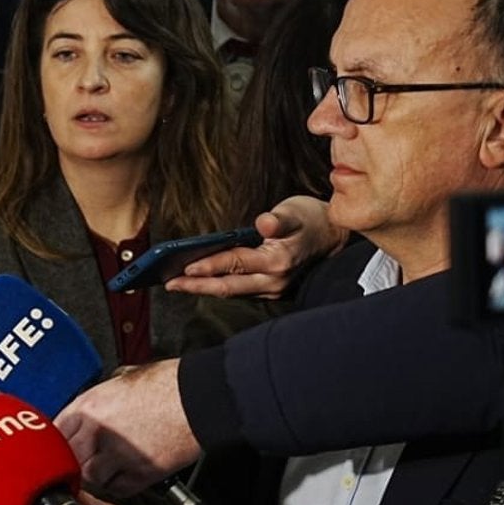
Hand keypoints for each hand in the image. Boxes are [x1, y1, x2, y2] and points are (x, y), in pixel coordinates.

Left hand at [55, 360, 197, 497]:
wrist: (199, 396)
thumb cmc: (167, 384)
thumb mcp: (119, 383)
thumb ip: (98, 403)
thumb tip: (88, 414)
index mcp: (89, 406)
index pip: (56, 433)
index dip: (58, 443)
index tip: (61, 449)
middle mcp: (98, 431)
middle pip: (70, 459)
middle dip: (74, 463)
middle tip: (82, 463)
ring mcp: (118, 454)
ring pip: (90, 479)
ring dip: (95, 477)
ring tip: (106, 468)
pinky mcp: (141, 472)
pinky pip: (117, 489)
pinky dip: (118, 486)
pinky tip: (124, 474)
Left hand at [165, 195, 344, 298]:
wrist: (334, 237)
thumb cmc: (310, 219)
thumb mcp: (295, 212)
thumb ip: (278, 220)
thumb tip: (264, 223)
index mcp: (278, 261)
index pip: (235, 264)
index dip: (209, 266)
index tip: (184, 269)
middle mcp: (274, 280)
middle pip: (228, 287)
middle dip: (197, 286)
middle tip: (169, 284)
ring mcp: (273, 289)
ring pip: (233, 292)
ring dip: (204, 289)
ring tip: (177, 285)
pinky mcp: (271, 290)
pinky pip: (240, 291)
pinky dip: (219, 287)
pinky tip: (201, 283)